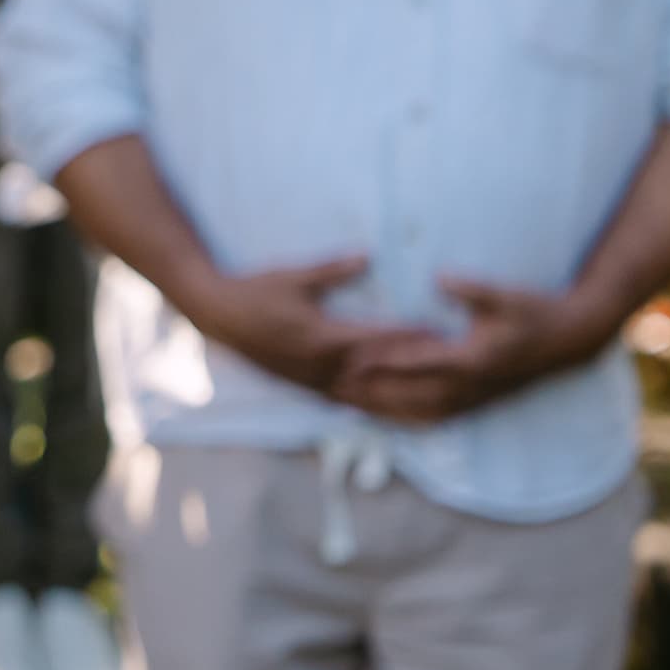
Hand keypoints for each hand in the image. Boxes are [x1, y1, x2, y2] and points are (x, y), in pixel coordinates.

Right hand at [174, 255, 432, 402]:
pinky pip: (347, 401)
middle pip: (377, 374)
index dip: (409, 337)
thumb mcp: (293, 276)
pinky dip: (373, 407)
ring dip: (398, 400)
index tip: (441, 334)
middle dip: (414, 374)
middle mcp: (321, 365)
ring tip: (432, 407)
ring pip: (365, 396)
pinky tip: (391, 413)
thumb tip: (367, 256)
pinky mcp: (307, 386)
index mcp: (322, 337)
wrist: (218, 315)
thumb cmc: (256, 291)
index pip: (376, 339)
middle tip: (451, 374)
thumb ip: (332, 270)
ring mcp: (313, 380)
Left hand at [332, 277, 610, 424]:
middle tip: (332, 387)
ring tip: (347, 404)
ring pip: (420, 411)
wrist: (569, 341)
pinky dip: (407, 418)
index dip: (381, 361)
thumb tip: (438, 278)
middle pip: (410, 395)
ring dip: (385, 409)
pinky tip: (383, 416)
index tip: (347, 359)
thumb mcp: (503, 296)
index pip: (416, 362)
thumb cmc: (533, 312)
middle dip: (371, 392)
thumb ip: (470, 289)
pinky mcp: (478, 401)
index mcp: (472, 359)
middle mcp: (470, 385)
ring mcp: (475, 398)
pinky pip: (436, 416)